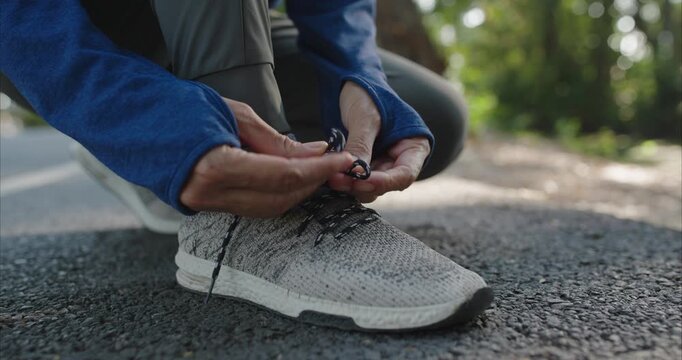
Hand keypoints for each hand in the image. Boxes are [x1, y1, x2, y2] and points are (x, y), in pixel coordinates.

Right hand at [181, 98, 353, 216]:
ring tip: (317, 169)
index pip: (283, 176)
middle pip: (279, 199)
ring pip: (269, 208)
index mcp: (215, 167)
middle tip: (334, 164)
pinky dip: (278, 194)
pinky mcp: (207, 207)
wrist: (138, 120)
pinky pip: (253, 207)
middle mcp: (210, 195)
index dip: (318, 169)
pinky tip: (292, 177)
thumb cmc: (182, 108)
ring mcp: (205, 205)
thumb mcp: (235, 114)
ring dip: (298, 191)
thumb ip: (276, 142)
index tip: (342, 159)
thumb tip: (316, 154)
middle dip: (312, 182)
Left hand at [328, 81, 430, 202]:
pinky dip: (345, 179)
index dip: (384, 182)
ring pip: (369, 185)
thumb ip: (361, 146)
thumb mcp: (365, 117)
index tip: (361, 181)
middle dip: (362, 185)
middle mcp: (401, 159)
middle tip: (338, 180)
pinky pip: (357, 179)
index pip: (405, 174)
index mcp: (414, 146)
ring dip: (351, 185)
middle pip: (386, 184)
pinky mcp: (366, 164)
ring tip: (331, 176)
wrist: (351, 83)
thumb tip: (356, 174)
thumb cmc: (366, 93)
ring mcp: (383, 163)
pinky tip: (330, 174)